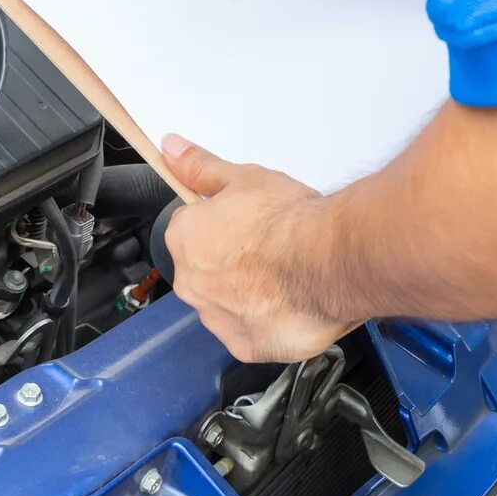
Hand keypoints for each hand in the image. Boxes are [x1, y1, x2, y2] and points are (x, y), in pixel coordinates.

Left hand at [161, 135, 353, 361]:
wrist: (326, 261)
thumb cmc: (286, 221)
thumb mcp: (242, 177)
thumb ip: (201, 168)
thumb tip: (171, 149)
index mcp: (184, 240)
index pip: (192, 229)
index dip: (222, 223)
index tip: (245, 221)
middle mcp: (192, 284)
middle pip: (207, 269)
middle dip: (232, 260)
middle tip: (269, 247)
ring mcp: (217, 319)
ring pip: (228, 303)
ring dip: (249, 293)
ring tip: (285, 274)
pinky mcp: (246, 346)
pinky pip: (252, 332)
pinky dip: (268, 320)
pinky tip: (291, 301)